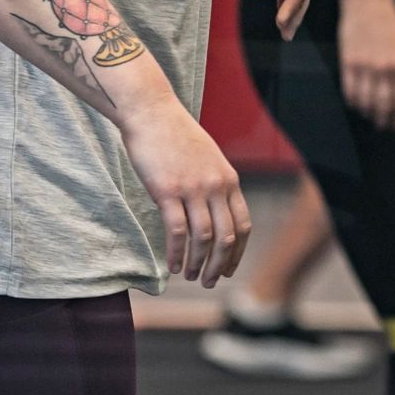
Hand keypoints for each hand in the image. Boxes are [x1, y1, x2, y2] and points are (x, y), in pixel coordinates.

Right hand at [114, 97, 251, 286]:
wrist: (152, 112)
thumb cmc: (176, 135)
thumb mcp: (208, 158)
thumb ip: (215, 184)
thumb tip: (215, 212)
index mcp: (229, 180)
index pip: (243, 225)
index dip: (238, 252)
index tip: (229, 269)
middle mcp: (215, 186)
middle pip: (226, 237)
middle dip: (220, 265)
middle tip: (209, 282)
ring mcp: (192, 189)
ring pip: (202, 238)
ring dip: (198, 263)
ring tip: (190, 276)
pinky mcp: (167, 191)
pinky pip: (176, 231)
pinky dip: (175, 253)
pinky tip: (172, 265)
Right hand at [338, 0, 394, 130]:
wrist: (367, 4)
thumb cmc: (392, 26)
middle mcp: (384, 67)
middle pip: (384, 105)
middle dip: (385, 120)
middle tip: (384, 126)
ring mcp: (365, 65)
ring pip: (366, 101)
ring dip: (369, 113)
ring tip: (371, 117)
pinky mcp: (348, 62)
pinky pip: (349, 90)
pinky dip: (353, 102)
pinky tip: (357, 105)